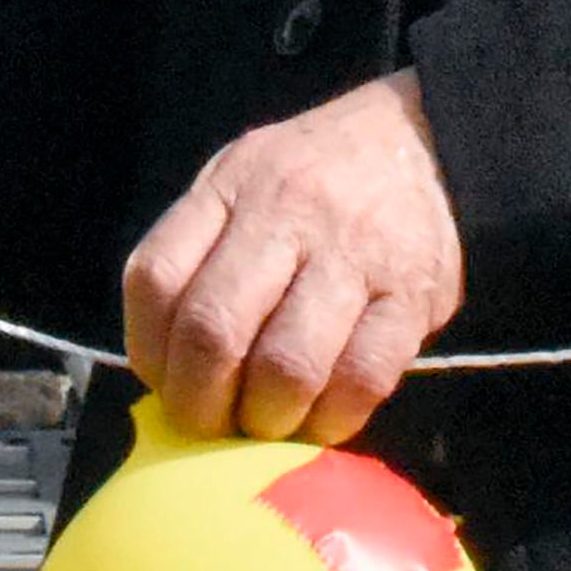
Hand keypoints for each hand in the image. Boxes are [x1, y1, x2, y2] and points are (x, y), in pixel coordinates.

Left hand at [124, 73, 464, 443]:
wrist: (421, 142)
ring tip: (268, 424)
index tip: (165, 383)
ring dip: (266, 420)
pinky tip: (322, 417)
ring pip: (288, 367)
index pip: (157, 279)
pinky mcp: (413, 296)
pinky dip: (331, 419)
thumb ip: (197, 255)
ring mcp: (355, 254)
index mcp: (233, 186)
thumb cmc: (310, 178)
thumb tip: (164, 370)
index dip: (148, 352)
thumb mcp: (239, 181)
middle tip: (211, 427)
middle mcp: (289, 213)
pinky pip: (361, 380)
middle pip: (214, 331)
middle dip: (199, 405)